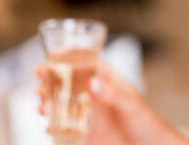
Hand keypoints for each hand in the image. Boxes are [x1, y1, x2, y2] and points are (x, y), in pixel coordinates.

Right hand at [37, 61, 188, 144]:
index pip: (90, 63)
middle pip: (73, 81)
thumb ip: (111, 95)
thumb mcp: (131, 107)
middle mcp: (100, 96)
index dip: (72, 57)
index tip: (53, 55)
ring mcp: (94, 114)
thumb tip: (91, 83)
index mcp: (112, 83)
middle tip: (39, 78)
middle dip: (54, 78)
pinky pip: (69, 127)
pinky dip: (56, 125)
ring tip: (40, 104)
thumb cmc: (149, 125)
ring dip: (51, 100)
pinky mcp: (90, 133)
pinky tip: (47, 126)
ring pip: (67, 102)